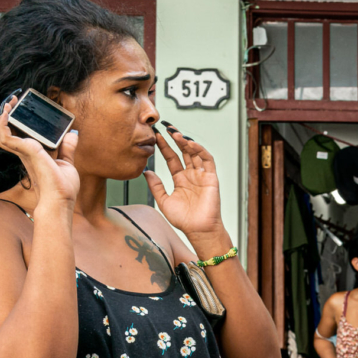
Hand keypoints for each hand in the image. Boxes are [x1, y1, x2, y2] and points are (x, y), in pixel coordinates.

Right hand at [0, 92, 79, 205]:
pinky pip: (6, 136)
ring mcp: (23, 153)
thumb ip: (67, 148)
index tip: (18, 107)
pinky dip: (3, 123)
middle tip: (11, 100)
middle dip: (5, 115)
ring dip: (1, 116)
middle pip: (4, 132)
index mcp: (32, 154)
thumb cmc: (62, 188)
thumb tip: (73, 133)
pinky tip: (6, 114)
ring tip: (7, 103)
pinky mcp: (27, 152)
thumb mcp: (67, 163)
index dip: (13, 122)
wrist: (60, 200)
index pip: (16, 136)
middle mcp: (25, 153)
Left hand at [145, 122, 223, 239]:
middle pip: (183, 152)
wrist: (198, 229)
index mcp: (180, 179)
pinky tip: (190, 144)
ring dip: (186, 142)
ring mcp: (201, 175)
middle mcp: (191, 175)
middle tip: (166, 127)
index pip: (171, 158)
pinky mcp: (211, 178)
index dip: (164, 147)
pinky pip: (207, 160)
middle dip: (175, 139)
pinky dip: (200, 150)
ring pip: (195, 153)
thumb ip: (155, 186)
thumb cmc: (183, 219)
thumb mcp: (163, 201)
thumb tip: (146, 172)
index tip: (156, 136)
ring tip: (176, 134)